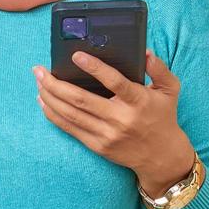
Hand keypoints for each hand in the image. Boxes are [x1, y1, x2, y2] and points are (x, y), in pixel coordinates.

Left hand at [33, 49, 195, 196]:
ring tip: (38, 81)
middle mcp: (120, 119)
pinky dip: (53, 115)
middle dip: (55, 83)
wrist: (161, 156)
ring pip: (71, 114)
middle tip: (39, 70)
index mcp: (138, 101)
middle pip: (81, 100)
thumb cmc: (163, 117)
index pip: (114, 82)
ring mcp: (107, 135)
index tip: (76, 56)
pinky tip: (43, 101)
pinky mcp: (97, 146)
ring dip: (50, 97)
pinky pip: (70, 129)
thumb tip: (145, 52)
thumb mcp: (170, 90)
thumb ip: (160, 68)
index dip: (94, 68)